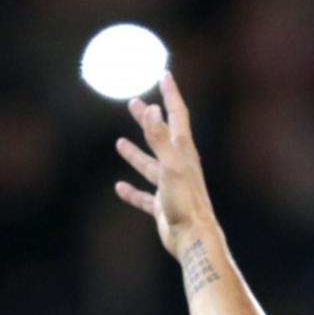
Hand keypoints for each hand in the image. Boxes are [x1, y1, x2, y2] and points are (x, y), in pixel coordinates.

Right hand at [114, 72, 215, 258]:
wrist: (194, 239)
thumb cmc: (186, 202)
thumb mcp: (171, 166)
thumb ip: (159, 138)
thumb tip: (151, 109)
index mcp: (184, 153)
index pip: (177, 116)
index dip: (170, 94)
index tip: (165, 75)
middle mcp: (179, 167)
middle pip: (162, 137)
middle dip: (149, 120)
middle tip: (133, 104)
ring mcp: (171, 187)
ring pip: (150, 166)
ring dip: (136, 154)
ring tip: (119, 143)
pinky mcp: (163, 207)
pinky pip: (144, 196)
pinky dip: (132, 192)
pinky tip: (119, 188)